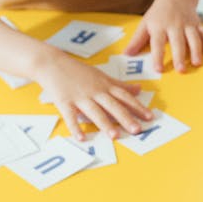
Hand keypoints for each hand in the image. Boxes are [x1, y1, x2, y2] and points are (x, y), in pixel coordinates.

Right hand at [34, 53, 152, 138]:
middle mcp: (95, 91)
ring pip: (94, 111)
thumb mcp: (101, 75)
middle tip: (138, 130)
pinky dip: (75, 127)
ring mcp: (80, 97)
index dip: (138, 107)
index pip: (124, 97)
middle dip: (126, 118)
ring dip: (105, 124)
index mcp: (105, 85)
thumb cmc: (78, 71)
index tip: (150, 116)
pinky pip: (70, 116)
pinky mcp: (64, 102)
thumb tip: (139, 89)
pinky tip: (81, 138)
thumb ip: (120, 85)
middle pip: (113, 106)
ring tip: (115, 136)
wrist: (52, 63)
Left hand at [126, 0, 202, 73]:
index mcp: (159, 26)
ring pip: (193, 38)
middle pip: (177, 42)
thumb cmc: (159, 13)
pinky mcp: (197, 24)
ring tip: (197, 63)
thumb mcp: (145, 23)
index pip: (157, 43)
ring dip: (196, 51)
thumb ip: (137, 40)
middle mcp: (174, 25)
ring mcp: (188, 24)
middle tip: (181, 70)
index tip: (158, 69)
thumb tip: (127, 54)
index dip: (157, 57)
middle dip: (180, 56)